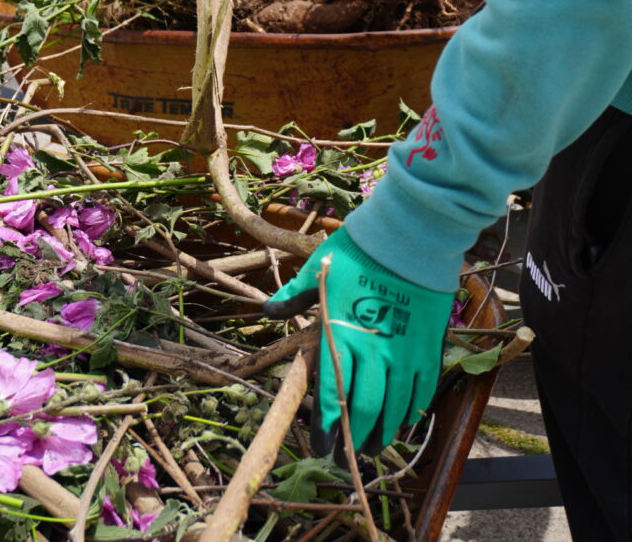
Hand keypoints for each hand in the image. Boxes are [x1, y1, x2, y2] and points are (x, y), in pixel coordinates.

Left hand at [263, 227, 453, 457]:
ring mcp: (402, 351)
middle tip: (348, 459)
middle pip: (363, 408)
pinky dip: (411, 412)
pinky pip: (420, 389)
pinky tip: (404, 424)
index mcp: (340, 334)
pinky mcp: (427, 346)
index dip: (327, 427)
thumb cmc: (358, 250)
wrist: (408, 235)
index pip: (331, 393)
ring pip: (393, 406)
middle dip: (354, 440)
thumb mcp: (318, 268)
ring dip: (383, 432)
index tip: (322, 448)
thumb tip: (267, 309)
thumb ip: (294, 296)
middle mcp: (372, 350)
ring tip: (375, 449)